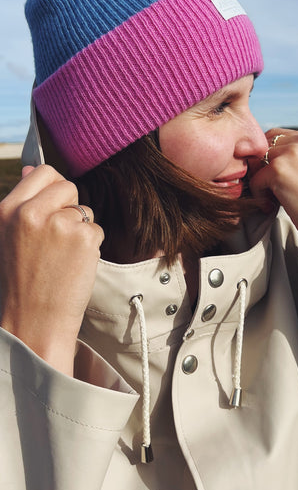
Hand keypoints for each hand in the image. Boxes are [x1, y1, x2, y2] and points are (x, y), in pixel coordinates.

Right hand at [0, 165, 103, 374]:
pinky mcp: (85, 238)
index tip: (52, 210)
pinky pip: (97, 229)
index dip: (54, 190)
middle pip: (68, 186)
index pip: (43, 172)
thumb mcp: (8, 236)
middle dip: (69, 207)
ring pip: (85, 210)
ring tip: (61, 257)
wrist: (33, 322)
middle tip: (57, 239)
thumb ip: (22, 202)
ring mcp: (60, 224)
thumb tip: (30, 167)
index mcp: (8, 209)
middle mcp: (32, 212)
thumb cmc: (21, 281)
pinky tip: (74, 266)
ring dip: (80, 229)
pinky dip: (91, 246)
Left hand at [249, 129, 297, 238]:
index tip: (275, 178)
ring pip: (258, 162)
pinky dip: (259, 196)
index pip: (277, 136)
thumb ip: (296, 158)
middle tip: (269, 189)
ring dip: (260, 181)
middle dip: (262, 166)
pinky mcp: (278, 170)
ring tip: (273, 199)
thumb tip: (264, 158)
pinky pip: (255, 180)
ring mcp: (290, 154)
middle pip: (264, 146)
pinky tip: (272, 207)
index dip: (270, 157)